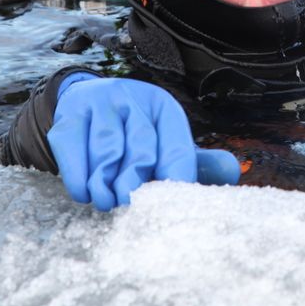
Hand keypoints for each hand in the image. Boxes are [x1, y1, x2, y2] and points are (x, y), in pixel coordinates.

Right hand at [47, 73, 239, 210]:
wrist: (88, 102)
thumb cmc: (134, 133)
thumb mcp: (164, 142)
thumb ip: (195, 161)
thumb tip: (233, 171)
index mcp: (164, 109)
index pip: (176, 144)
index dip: (175, 176)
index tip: (170, 206)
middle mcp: (135, 99)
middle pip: (142, 145)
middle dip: (136, 179)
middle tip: (130, 205)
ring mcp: (101, 102)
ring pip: (107, 146)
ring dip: (105, 179)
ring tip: (106, 202)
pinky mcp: (71, 112)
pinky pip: (74, 144)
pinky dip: (78, 172)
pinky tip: (83, 193)